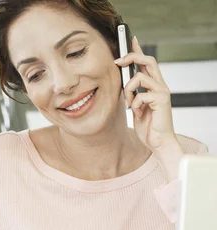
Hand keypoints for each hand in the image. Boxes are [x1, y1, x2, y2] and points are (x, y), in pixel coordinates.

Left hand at [115, 36, 179, 151]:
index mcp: (153, 85)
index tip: (130, 39)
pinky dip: (133, 105)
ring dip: (128, 90)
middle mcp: (160, 84)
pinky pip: (140, 95)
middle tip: (117, 61)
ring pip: (139, 77)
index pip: (146, 62)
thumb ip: (132, 93)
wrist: (158, 141)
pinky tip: (137, 114)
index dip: (138, 49)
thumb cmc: (147, 125)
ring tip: (129, 105)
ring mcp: (162, 91)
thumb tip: (121, 82)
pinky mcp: (162, 99)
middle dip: (131, 56)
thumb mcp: (135, 105)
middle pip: (148, 60)